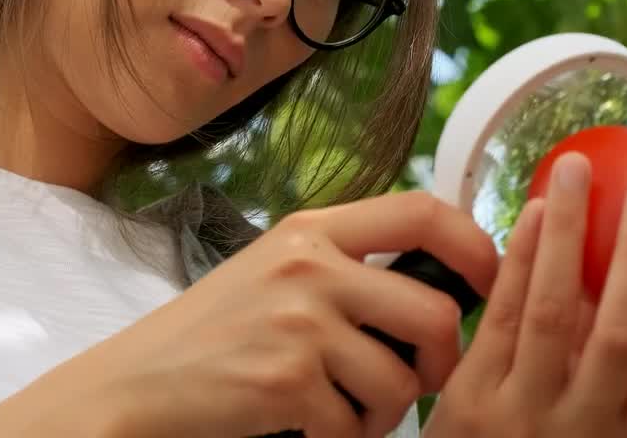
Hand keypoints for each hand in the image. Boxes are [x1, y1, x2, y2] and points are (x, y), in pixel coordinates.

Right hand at [0, 191, 497, 437]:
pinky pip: (355, 424)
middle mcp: (309, 265)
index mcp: (312, 229)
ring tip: (346, 412)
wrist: (135, 384)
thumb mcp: (274, 270)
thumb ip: (342, 264)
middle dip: (441, 362)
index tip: (491, 278)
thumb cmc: (212, 333)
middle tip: (419, 381)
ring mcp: (298, 321)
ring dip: (385, 413)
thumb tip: (434, 281)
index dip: (476, 243)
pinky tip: (307, 428)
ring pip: (402, 380)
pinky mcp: (285, 379)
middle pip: (436, 311)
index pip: (422, 210)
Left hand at [424, 152, 626, 437]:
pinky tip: (533, 212)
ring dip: (567, 233)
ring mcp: (522, 415)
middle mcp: (582, 430)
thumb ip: (598, 355)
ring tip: (577, 173)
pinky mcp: (469, 399)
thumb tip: (623, 253)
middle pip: (619, 335)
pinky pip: (501, 315)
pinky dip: (520, 258)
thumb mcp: (583, 414)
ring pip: (552, 312)